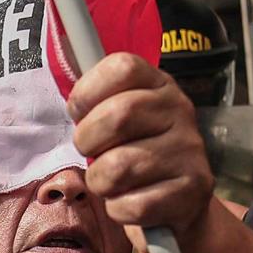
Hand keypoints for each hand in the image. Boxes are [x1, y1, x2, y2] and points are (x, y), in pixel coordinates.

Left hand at [68, 53, 215, 235]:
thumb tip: (58, 43)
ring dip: (101, 182)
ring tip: (113, 181)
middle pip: (117, 116)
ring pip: (118, 168)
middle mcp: (180, 110)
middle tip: (92, 152)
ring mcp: (190, 150)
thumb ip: (92, 94)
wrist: (180, 202)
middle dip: (88, 142)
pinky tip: (131, 201)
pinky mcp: (194, 189)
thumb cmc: (133, 152)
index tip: (79, 111)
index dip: (87, 91)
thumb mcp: (116, 116)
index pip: (121, 67)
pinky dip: (120, 210)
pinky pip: (133, 205)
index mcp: (158, 84)